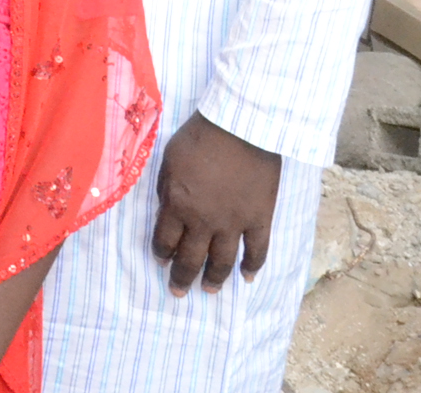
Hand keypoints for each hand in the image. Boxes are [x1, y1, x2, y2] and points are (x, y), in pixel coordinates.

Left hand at [151, 112, 282, 295]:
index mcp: (178, 204)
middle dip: (182, 277)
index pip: (165, 239)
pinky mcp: (260, 218)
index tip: (160, 262)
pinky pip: (258, 250)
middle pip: (191, 257)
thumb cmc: (199, 137)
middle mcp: (204, 220)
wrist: (242, 127)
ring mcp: (234, 222)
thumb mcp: (168, 158)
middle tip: (177, 292)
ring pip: (222, 260)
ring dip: (214, 278)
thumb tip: (167, 206)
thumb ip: (166, 187)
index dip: (162, 253)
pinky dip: (254, 266)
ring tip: (209, 291)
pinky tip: (248, 278)